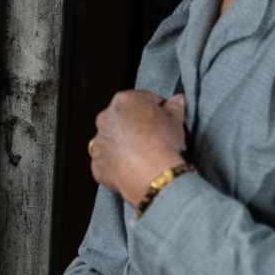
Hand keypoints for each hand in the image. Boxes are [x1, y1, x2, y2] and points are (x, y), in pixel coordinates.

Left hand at [90, 91, 186, 207]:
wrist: (151, 174)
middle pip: (123, 118)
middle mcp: (105, 118)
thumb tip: (177, 100)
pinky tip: (132, 168)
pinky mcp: (97, 163)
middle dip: (135, 126)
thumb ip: (175, 106)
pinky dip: (117, 164)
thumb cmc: (162, 143)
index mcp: (124, 101)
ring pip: (112, 140)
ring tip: (142, 155)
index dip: (155, 110)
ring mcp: (98, 141)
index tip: (163, 120)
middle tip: (153, 138)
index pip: (142, 100)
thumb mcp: (176, 120)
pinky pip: (107, 161)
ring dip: (123, 145)